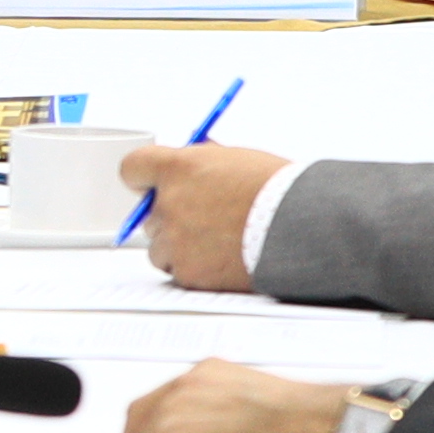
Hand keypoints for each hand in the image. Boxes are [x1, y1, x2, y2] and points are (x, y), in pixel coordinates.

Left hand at [117, 138, 281, 288]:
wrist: (300, 228)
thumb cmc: (276, 190)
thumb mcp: (236, 160)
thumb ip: (203, 163)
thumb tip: (191, 164)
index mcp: (178, 168)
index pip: (133, 169)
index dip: (144, 180)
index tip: (150, 186)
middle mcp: (169, 203)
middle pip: (148, 214)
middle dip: (169, 218)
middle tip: (202, 221)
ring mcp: (175, 240)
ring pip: (159, 248)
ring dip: (179, 247)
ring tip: (217, 244)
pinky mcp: (187, 272)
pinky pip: (178, 273)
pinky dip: (196, 270)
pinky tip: (222, 261)